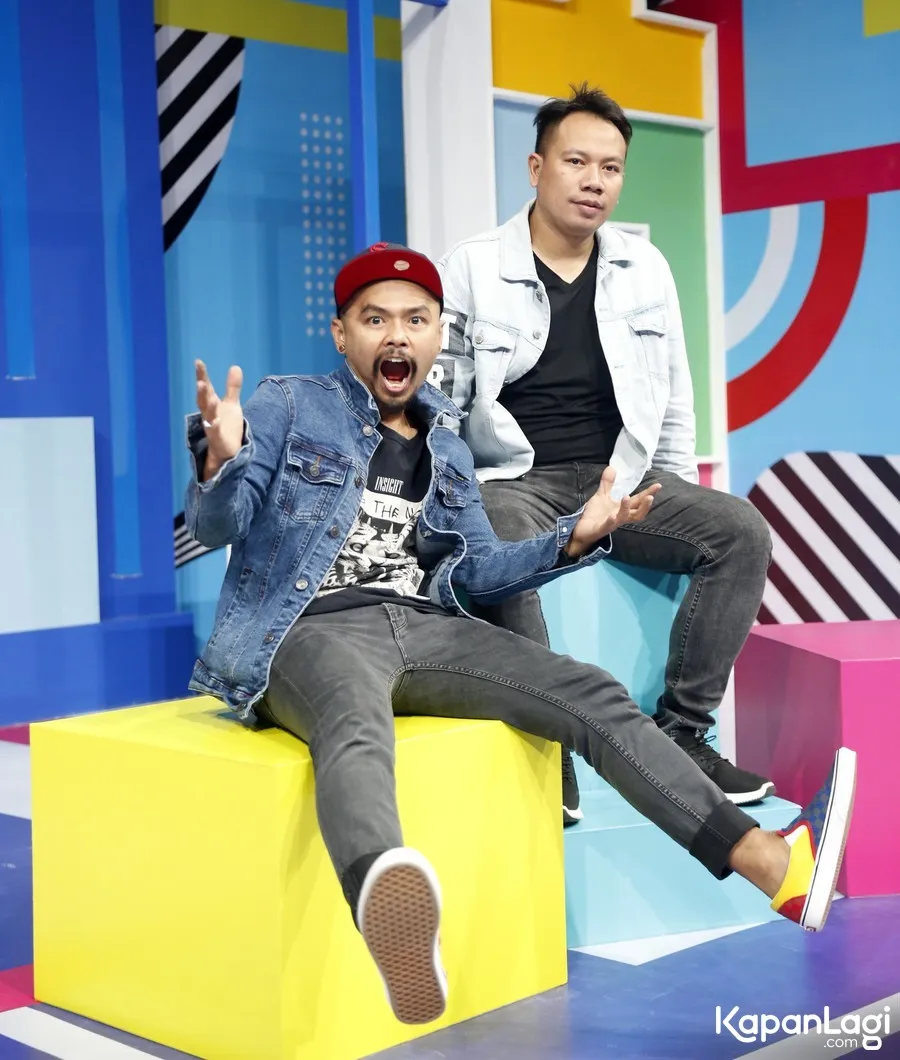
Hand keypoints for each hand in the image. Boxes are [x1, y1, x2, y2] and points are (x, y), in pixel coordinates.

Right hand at [195, 359, 243, 477]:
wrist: (225, 452)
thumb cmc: (227, 427)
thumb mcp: (231, 405)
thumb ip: (232, 388)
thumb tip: (235, 366)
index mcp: (212, 405)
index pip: (207, 388)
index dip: (202, 375)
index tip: (198, 362)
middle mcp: (209, 415)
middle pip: (203, 401)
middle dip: (202, 392)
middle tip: (201, 381)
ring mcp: (212, 427)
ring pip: (208, 416)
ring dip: (208, 407)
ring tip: (208, 398)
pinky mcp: (218, 440)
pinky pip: (215, 433)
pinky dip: (214, 427)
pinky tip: (215, 422)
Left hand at [566, 467, 660, 557]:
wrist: (582, 530)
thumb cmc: (595, 514)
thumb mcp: (602, 495)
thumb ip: (608, 483)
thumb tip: (612, 467)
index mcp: (623, 508)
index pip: (638, 500)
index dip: (648, 493)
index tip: (658, 485)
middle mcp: (621, 516)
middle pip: (637, 512)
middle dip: (645, 505)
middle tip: (650, 496)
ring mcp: (612, 523)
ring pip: (624, 518)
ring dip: (626, 508)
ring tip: (626, 497)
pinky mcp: (602, 529)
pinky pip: (608, 525)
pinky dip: (611, 521)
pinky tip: (613, 516)